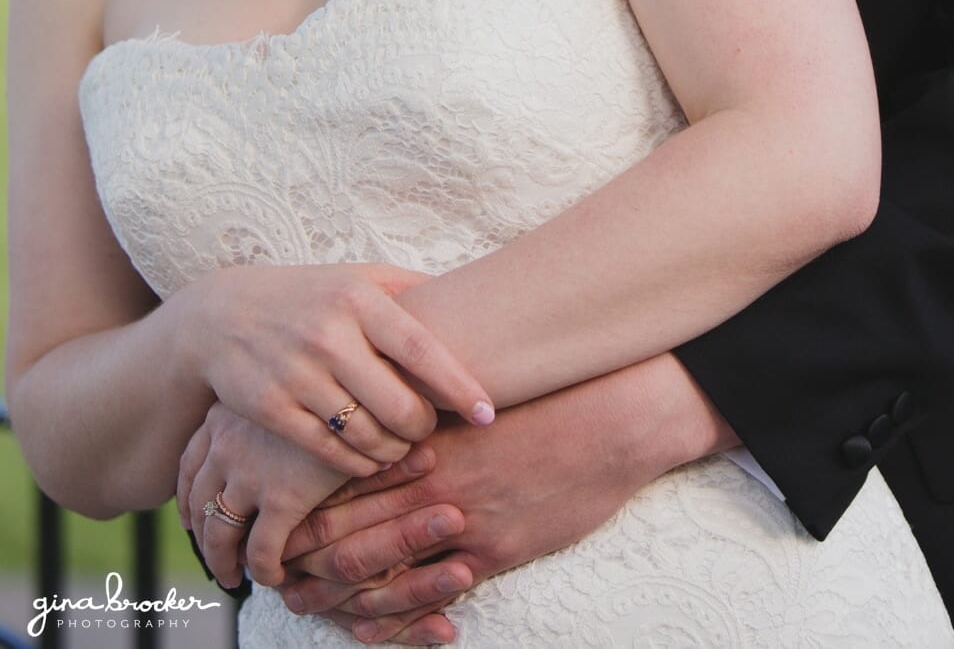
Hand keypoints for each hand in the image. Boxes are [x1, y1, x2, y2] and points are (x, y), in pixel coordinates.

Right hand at [176, 262, 495, 476]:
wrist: (222, 316)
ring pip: (366, 435)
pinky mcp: (272, 409)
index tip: (486, 414)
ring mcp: (297, 374)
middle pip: (398, 405)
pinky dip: (357, 464)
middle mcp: (329, 336)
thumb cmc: (309, 296)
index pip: (422, 350)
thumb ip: (410, 290)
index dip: (459, 386)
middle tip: (429, 431)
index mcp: (358, 299)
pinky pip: (329, 453)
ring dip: (392, 451)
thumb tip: (470, 300)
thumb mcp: (357, 277)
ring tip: (400, 446)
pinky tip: (368, 458)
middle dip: (423, 428)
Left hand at [178, 401, 350, 590]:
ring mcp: (251, 473)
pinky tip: (276, 576)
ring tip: (234, 578)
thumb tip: (251, 448)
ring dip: (223, 563)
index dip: (188, 497)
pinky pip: (261, 551)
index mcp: (224, 413)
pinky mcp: (283, 499)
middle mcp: (227, 443)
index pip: (189, 464)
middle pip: (199, 503)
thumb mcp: (280, 391)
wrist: (367, 391)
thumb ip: (260, 418)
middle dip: (202, 536)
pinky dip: (264, 570)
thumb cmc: (329, 386)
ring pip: (220, 535)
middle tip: (215, 557)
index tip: (192, 519)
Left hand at [277, 355, 735, 644]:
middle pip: (345, 531)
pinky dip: (401, 615)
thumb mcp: (474, 399)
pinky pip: (434, 593)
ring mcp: (462, 521)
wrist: (610, 415)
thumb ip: (430, 418)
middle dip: (303, 559)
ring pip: (380, 570)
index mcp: (421, 441)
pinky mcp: (496, 550)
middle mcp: (430, 483)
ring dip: (339, 596)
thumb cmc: (545, 398)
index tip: (275, 520)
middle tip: (273, 575)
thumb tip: (393, 425)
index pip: (341, 480)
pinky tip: (377, 626)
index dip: (302, 505)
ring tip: (307, 607)